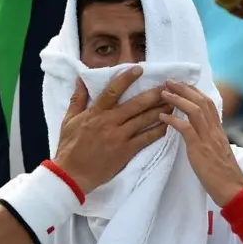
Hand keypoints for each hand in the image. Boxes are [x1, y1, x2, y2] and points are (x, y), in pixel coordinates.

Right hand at [54, 66, 171, 193]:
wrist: (72, 174)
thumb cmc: (69, 147)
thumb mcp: (68, 120)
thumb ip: (77, 99)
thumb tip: (81, 79)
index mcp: (95, 113)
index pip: (113, 90)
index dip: (127, 78)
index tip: (139, 69)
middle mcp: (109, 122)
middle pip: (136, 104)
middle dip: (154, 94)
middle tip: (168, 86)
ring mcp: (119, 137)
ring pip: (144, 120)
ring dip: (160, 110)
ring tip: (173, 102)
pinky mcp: (126, 151)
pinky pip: (146, 139)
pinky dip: (157, 131)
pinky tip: (168, 124)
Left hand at [159, 80, 242, 205]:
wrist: (233, 189)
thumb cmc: (224, 175)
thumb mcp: (218, 152)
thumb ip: (210, 140)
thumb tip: (199, 134)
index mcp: (219, 130)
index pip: (208, 104)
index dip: (194, 92)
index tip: (182, 85)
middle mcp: (215, 130)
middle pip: (201, 101)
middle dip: (184, 88)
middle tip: (169, 81)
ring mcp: (208, 138)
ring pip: (194, 110)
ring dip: (177, 99)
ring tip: (163, 93)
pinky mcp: (200, 149)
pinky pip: (185, 128)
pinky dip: (173, 120)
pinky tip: (162, 116)